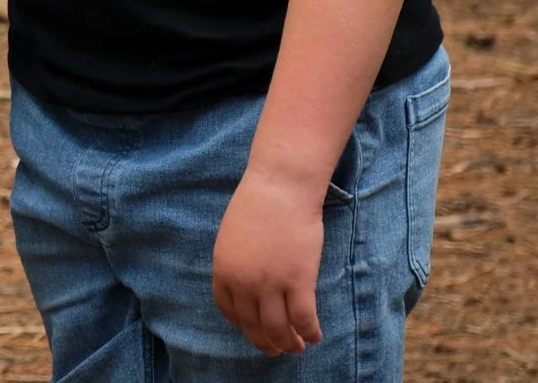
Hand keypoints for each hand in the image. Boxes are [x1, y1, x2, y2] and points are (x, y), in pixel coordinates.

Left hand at [213, 171, 324, 354]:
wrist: (280, 188)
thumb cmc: (257, 206)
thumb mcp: (232, 237)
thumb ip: (236, 263)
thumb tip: (247, 286)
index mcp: (223, 269)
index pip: (229, 310)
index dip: (242, 324)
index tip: (253, 329)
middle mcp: (243, 282)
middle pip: (253, 325)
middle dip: (266, 342)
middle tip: (276, 350)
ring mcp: (270, 284)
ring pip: (279, 329)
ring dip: (289, 343)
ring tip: (297, 347)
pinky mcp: (298, 281)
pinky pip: (304, 319)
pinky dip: (310, 332)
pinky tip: (315, 335)